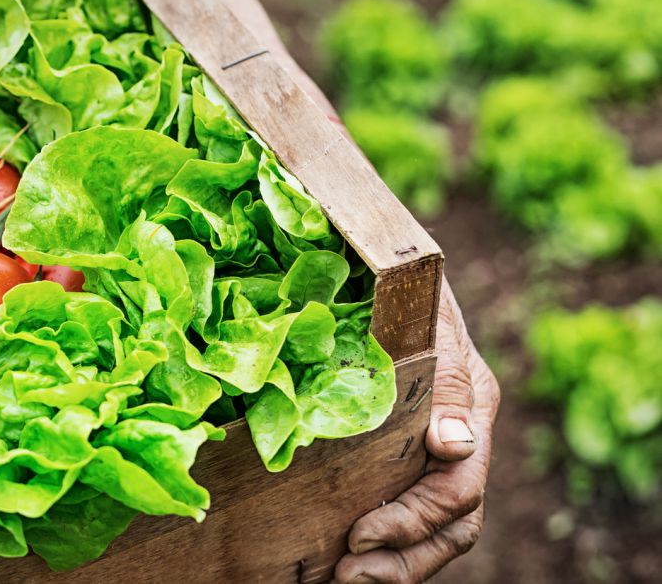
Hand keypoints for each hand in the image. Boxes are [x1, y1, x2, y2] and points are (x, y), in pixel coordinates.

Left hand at [335, 281, 499, 582]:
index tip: (361, 533)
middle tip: (350, 577)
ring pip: (436, 531)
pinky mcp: (401, 452)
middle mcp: (459, 434)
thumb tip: (455, 445)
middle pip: (452, 524)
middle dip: (403, 560)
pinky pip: (406, 514)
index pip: (460, 485)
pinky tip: (340, 563)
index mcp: (470, 402)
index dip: (414, 518)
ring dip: (395, 567)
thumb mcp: (423, 316)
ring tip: (346, 583)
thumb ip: (443, 378)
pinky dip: (382, 548)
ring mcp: (432, 448)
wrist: (385, 259)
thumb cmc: (402, 281)